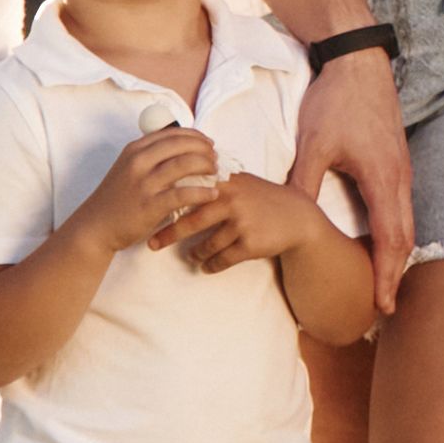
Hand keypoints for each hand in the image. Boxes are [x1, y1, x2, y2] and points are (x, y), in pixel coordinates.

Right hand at [67, 124, 222, 262]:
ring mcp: (144, 183)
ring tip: (216, 173)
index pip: (172, 133)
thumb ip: (150, 157)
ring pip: (185, 164)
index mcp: (134, 149)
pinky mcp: (151, 204)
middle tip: (216, 158)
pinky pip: (184, 194)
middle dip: (205, 149)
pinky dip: (203, 192)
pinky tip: (213, 194)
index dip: (195, 136)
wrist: (95, 226)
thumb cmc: (116, 199)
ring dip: (207, 166)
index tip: (208, 143)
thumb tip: (183, 149)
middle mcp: (139, 161)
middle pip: (182, 144)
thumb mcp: (128, 168)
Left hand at [156, 170, 319, 275]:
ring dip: (196, 253)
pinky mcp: (250, 244)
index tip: (147, 212)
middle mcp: (231, 201)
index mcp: (225, 183)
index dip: (167, 203)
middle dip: (169, 234)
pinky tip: (207, 266)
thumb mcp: (241, 181)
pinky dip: (212, 265)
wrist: (296, 217)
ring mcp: (241, 223)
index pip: (189, 191)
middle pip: (192, 220)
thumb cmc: (262, 198)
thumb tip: (180, 176)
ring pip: (207, 244)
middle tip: (152, 243)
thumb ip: (214, 179)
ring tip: (190, 256)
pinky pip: (222, 259)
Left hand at [293, 48, 412, 310]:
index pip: (389, 240)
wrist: (358, 62)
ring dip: (396, 255)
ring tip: (384, 281)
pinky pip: (401, 207)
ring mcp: (401, 170)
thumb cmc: (336, 101)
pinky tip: (381, 241)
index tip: (381, 304)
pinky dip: (395, 233)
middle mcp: (399, 179)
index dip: (384, 275)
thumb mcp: (314, 145)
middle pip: (404, 239)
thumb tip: (290, 220)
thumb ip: (303, 184)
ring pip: (406, 224)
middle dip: (394, 274)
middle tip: (384, 306)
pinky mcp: (396, 162)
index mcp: (382, 179)